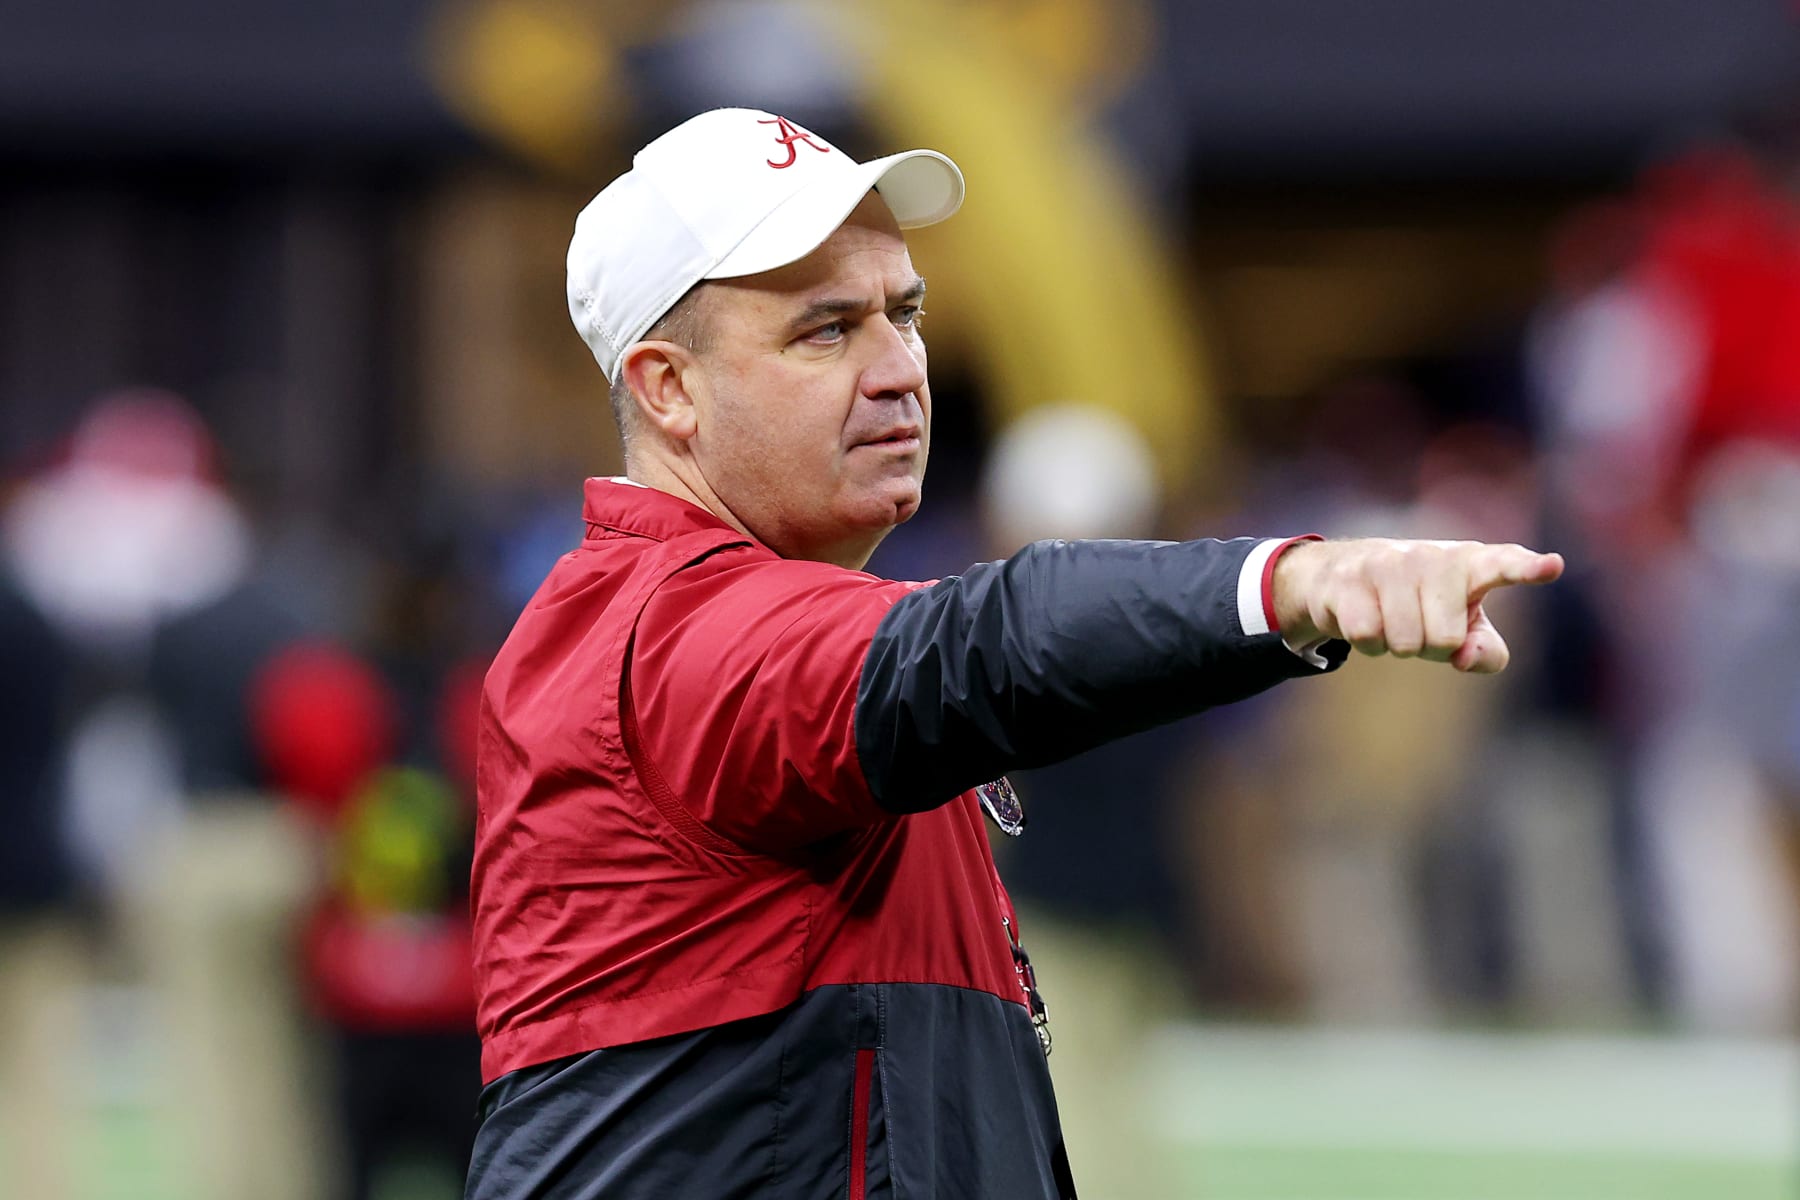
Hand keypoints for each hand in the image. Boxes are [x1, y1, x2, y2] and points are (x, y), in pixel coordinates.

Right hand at [1271, 539, 1564, 673]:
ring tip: (1391, 620)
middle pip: (1445, 640)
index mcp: (1472, 564)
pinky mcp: (1350, 576)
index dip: (1529, 568)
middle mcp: (1433, 556)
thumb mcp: (1463, 629)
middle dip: (1429, 647)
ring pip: (1404, 642)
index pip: (1506, 564)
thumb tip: (1463, 658)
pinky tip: (1365, 619)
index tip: (1552, 566)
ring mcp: (1389, 562)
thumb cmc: (1420, 606)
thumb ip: (1484, 652)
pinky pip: (1367, 636)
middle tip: (1418, 625)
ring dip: (1396, 645)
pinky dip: (1367, 644)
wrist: (1343, 575)